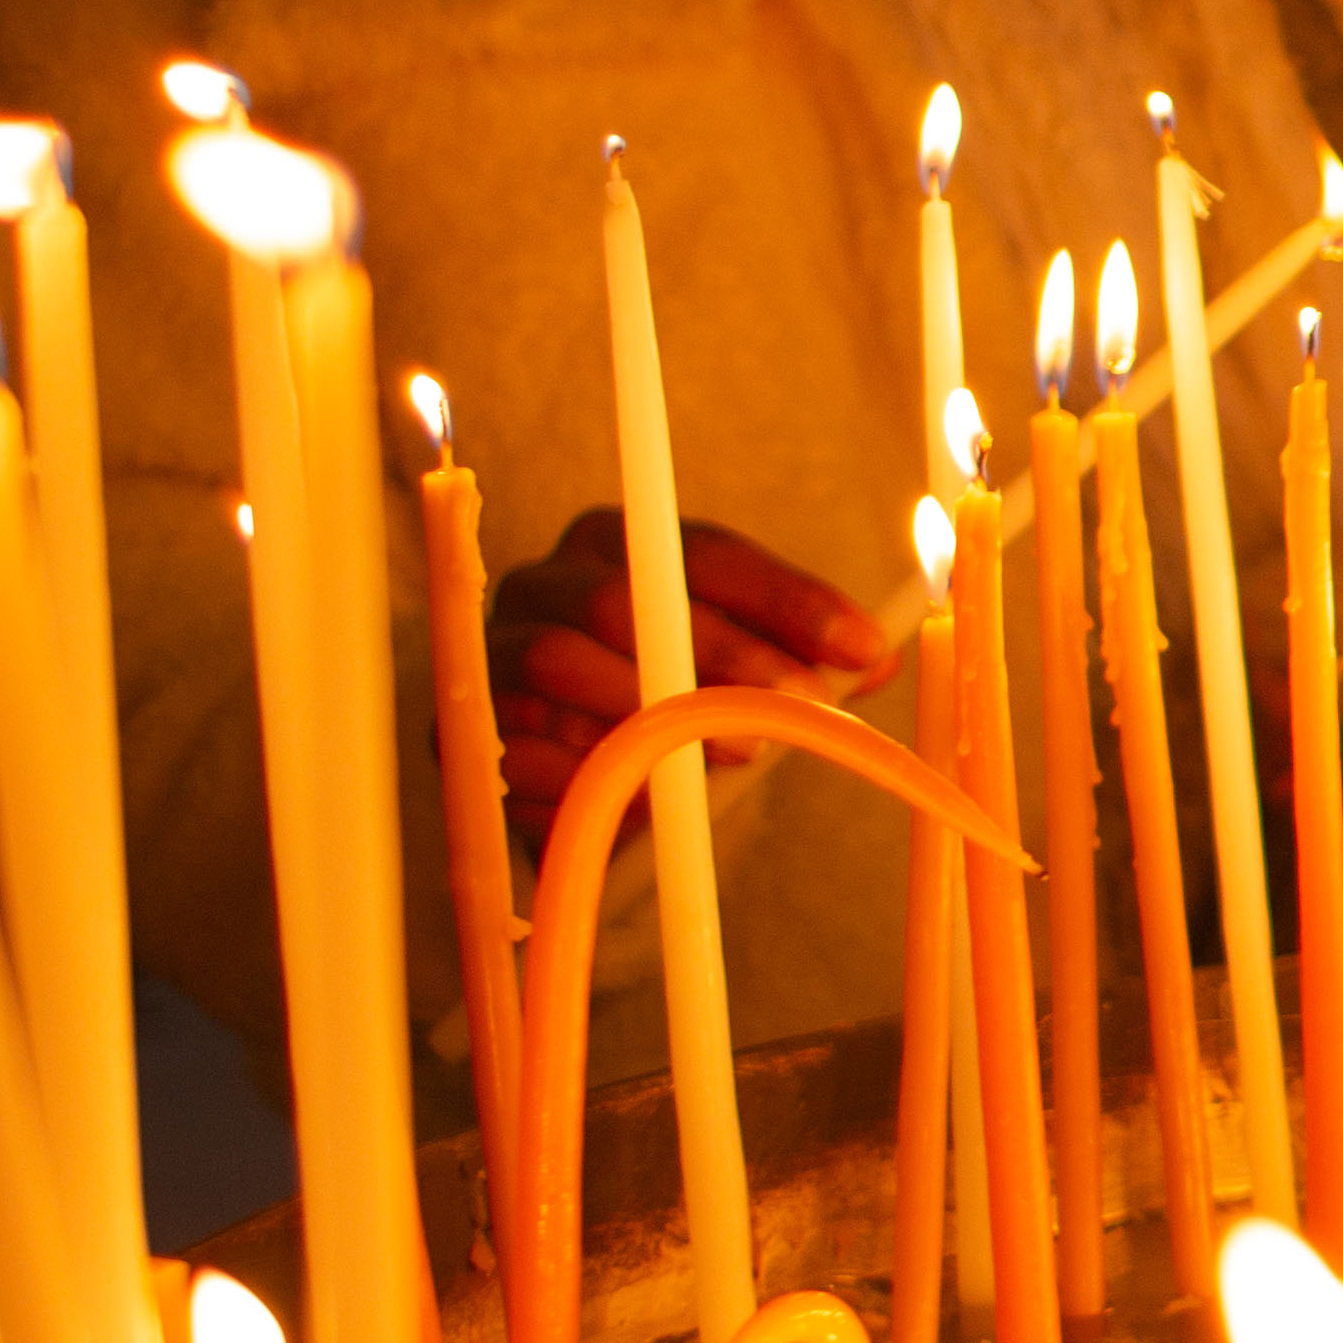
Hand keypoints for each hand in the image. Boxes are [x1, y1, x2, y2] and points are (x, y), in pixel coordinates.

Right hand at [492, 506, 890, 835]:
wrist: (565, 778)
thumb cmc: (666, 705)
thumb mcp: (741, 673)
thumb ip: (806, 657)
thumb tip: (879, 656)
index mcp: (617, 544)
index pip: (706, 553)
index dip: (788, 598)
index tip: (861, 647)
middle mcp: (545, 583)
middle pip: (624, 601)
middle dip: (724, 656)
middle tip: (802, 707)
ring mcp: (496, 651)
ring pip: (560, 664)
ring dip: (653, 712)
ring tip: (734, 756)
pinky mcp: (462, 728)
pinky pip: (515, 744)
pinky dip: (585, 771)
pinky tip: (643, 798)